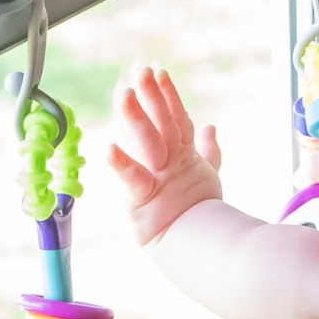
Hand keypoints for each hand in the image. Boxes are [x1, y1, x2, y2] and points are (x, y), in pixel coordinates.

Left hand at [109, 67, 222, 247]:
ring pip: (150, 141)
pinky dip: (121, 164)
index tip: (159, 72)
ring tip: (126, 93)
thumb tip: (210, 126)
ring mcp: (162, 177)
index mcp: (186, 155)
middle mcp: (173, 161)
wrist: (201, 248)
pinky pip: (133, 179)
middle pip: (164, 123)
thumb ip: (209, 150)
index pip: (177, 118)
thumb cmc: (201, 213)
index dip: (169, 95)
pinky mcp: (146, 198)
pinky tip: (108, 147)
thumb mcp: (208, 175)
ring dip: (138, 116)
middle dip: (153, 96)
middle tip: (143, 70)